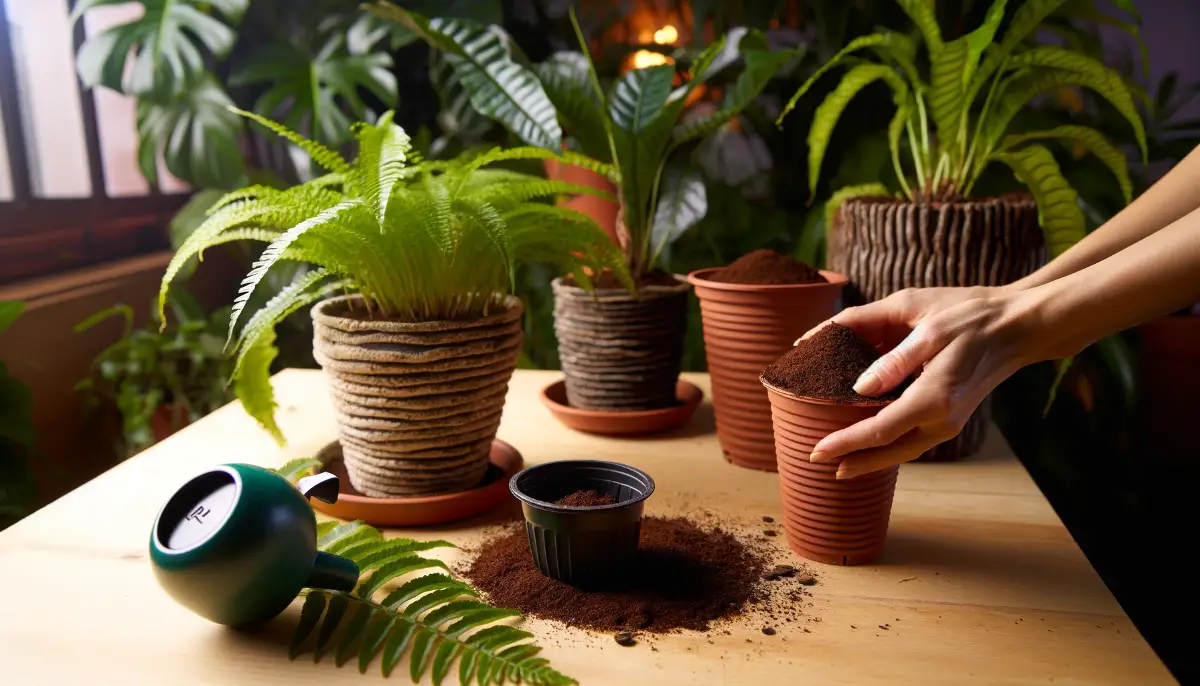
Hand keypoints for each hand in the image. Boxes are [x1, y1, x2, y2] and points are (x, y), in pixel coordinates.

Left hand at [803, 288, 1039, 478]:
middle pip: (889, 451)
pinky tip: (870, 443)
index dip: (845, 443)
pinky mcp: (952, 417)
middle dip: (854, 460)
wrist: (1018, 325)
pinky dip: (889, 445)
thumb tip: (859, 388)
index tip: (817, 451)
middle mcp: (944, 418)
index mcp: (934, 397)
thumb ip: (893, 360)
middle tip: (816, 461)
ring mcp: (950, 422)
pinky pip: (914, 439)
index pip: (879, 431)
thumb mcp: (929, 327)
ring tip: (839, 462)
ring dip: (871, 458)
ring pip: (902, 450)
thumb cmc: (971, 316)